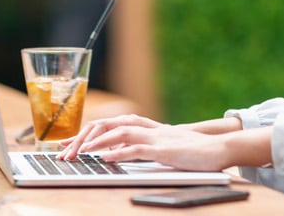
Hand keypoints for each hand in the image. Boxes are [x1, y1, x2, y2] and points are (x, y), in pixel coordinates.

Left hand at [63, 121, 233, 171]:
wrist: (219, 149)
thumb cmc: (190, 151)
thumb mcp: (159, 147)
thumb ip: (138, 147)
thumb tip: (114, 153)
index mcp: (143, 126)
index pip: (106, 124)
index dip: (84, 133)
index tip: (66, 145)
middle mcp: (146, 128)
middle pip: (107, 125)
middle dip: (82, 138)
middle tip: (64, 153)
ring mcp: (155, 137)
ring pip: (118, 133)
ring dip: (95, 143)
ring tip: (78, 153)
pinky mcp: (164, 150)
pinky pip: (137, 149)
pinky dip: (118, 153)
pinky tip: (104, 158)